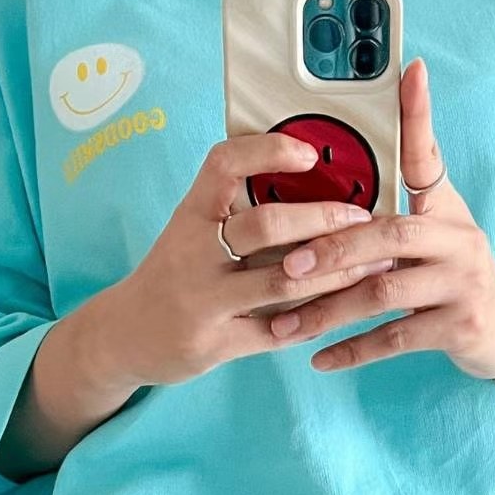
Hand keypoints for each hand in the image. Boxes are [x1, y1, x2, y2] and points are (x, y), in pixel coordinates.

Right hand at [81, 131, 395, 389]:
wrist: (122, 336)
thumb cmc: (173, 275)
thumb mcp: (190, 231)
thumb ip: (236, 211)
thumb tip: (310, 181)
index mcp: (190, 215)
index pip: (223, 165)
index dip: (267, 151)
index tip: (308, 154)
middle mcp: (193, 253)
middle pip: (265, 225)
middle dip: (323, 219)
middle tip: (362, 219)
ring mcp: (203, 301)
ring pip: (282, 282)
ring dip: (335, 273)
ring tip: (372, 263)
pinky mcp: (215, 343)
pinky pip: (277, 331)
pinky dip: (315, 319)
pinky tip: (344, 308)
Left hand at [262, 56, 494, 384]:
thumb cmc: (453, 275)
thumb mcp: (436, 229)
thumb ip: (399, 201)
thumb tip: (353, 166)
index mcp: (446, 209)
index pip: (428, 155)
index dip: (419, 115)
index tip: (409, 71)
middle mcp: (460, 239)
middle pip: (389, 235)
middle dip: (333, 250)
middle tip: (286, 265)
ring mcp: (463, 285)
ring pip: (385, 293)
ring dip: (330, 311)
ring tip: (286, 324)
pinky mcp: (461, 327)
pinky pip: (397, 339)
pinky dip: (354, 351)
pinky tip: (319, 359)